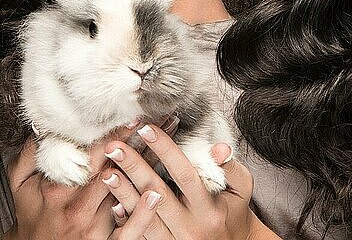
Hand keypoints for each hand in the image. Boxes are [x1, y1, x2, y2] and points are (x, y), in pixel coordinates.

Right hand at [4, 115, 175, 238]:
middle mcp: (78, 207)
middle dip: (140, 142)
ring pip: (126, 192)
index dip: (115, 134)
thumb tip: (43, 126)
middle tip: (161, 121)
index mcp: (59, 189)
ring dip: (150, 166)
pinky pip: (127, 232)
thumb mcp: (21, 185)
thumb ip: (30, 155)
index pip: (93, 155)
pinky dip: (142, 215)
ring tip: (170, 144)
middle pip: (115, 168)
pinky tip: (156, 196)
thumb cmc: (31, 217)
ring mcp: (92, 228)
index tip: (133, 115)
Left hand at [101, 124, 281, 238]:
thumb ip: (230, 167)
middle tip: (115, 146)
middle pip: (158, 193)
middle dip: (135, 167)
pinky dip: (125, 218)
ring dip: (123, 192)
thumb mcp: (240, 188)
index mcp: (209, 209)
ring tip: (106, 171)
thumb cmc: (233, 210)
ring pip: (143, 217)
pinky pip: (140, 236)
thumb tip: (220, 148)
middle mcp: (190, 228)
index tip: (146, 128)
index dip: (165, 150)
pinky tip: (111, 202)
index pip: (185, 173)